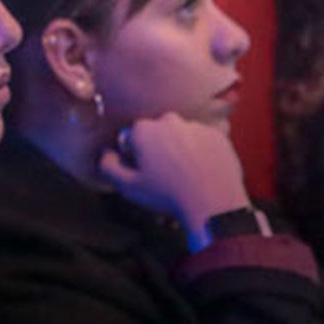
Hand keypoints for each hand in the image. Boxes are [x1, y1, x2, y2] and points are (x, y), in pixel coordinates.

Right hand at [97, 113, 250, 242]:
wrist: (213, 203)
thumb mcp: (128, 187)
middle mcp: (170, 121)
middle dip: (157, 149)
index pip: (132, 137)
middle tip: (163, 175)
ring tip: (185, 177)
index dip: (134, 155)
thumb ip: (109, 166)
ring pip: (181, 136)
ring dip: (180, 150)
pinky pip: (203, 142)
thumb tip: (107, 153)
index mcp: (145, 130)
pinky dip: (201, 153)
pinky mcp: (217, 136)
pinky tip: (201, 173)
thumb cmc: (168, 195)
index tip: (142, 172)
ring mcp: (195, 126)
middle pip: (157, 133)